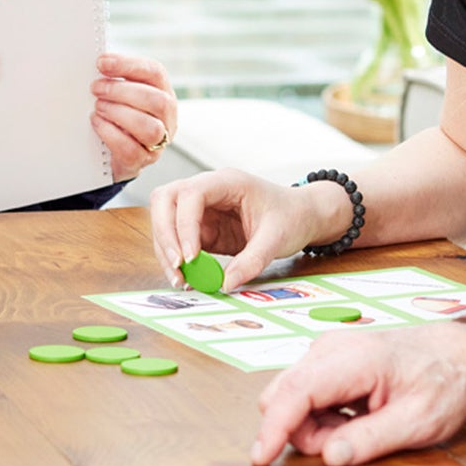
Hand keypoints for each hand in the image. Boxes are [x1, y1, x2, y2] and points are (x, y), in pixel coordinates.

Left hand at [90, 53, 178, 180]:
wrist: (114, 154)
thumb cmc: (118, 116)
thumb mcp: (123, 94)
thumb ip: (116, 79)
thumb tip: (98, 63)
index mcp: (163, 93)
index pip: (155, 73)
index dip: (128, 65)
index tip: (102, 62)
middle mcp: (167, 117)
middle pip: (157, 101)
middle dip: (122, 91)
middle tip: (96, 88)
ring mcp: (158, 142)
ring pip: (150, 128)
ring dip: (119, 113)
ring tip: (98, 107)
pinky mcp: (142, 161)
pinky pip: (131, 149)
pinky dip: (110, 133)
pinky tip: (97, 123)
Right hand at [151, 168, 344, 289]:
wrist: (301, 216)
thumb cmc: (291, 216)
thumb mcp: (277, 239)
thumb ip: (252, 260)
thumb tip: (225, 283)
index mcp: (227, 182)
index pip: (191, 194)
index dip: (184, 225)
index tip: (190, 257)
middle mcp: (208, 190)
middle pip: (165, 200)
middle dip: (165, 235)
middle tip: (178, 268)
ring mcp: (201, 208)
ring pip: (164, 220)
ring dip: (166, 250)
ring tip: (182, 280)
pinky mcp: (201, 227)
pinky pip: (177, 240)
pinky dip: (176, 259)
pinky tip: (187, 278)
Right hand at [251, 322, 465, 465]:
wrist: (459, 355)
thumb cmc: (443, 383)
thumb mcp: (420, 421)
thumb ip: (373, 439)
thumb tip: (330, 456)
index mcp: (355, 359)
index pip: (297, 392)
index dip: (273, 428)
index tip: (261, 459)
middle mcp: (330, 348)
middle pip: (283, 396)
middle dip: (303, 431)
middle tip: (350, 443)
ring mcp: (326, 351)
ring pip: (291, 398)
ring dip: (315, 426)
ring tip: (361, 427)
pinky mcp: (326, 360)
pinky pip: (304, 395)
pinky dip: (322, 416)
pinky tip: (355, 417)